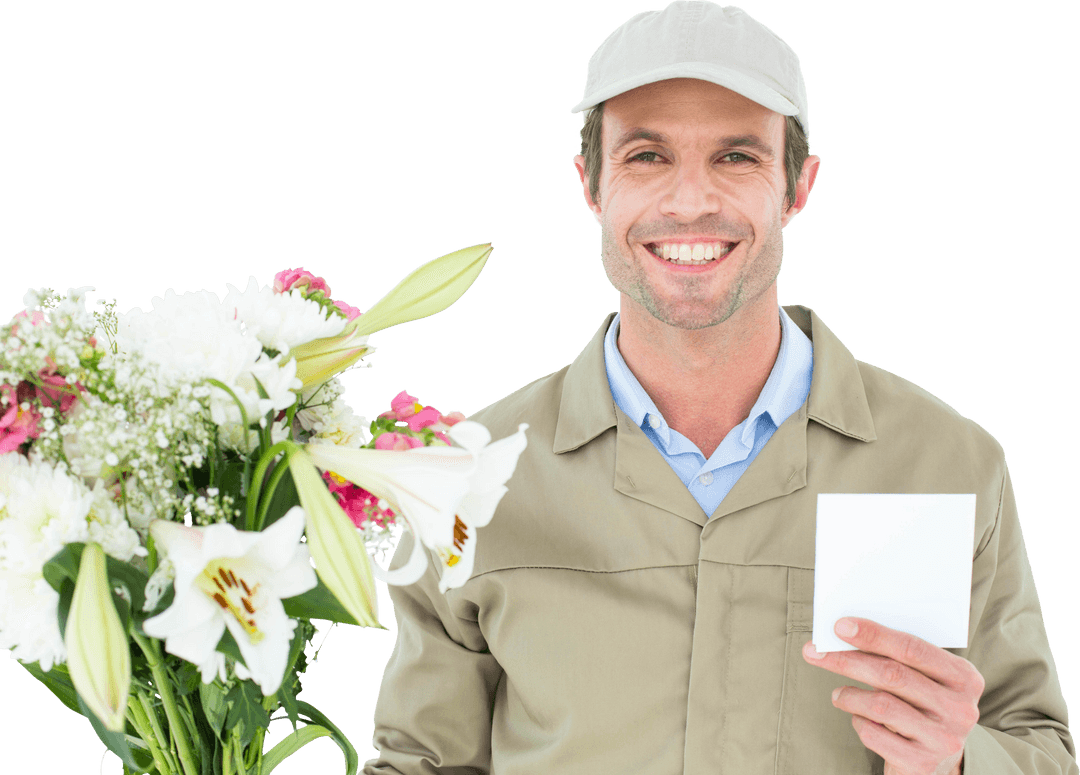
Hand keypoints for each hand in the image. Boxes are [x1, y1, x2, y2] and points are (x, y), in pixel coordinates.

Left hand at [802, 617, 984, 774]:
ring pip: (881, 704)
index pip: (913, 648)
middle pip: (892, 674)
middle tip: (815, 651)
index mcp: (964, 678)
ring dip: (850, 695)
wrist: (938, 763)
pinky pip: (875, 734)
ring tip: (838, 694)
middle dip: (848, 660)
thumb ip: (898, 657)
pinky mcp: (922, 764)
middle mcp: (960, 709)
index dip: (874, 635)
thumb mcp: (924, 680)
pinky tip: (859, 719)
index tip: (839, 626)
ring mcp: (944, 739)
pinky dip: (859, 722)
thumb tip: (845, 632)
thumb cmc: (922, 707)